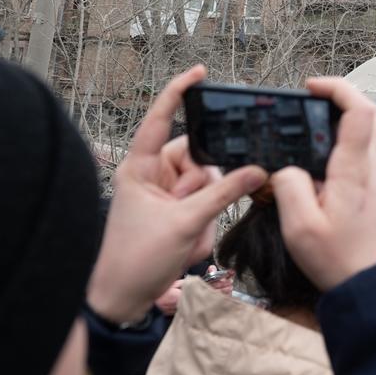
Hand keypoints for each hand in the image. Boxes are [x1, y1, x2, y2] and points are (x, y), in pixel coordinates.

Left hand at [87, 66, 267, 322]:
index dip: (179, 93)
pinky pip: (200, 208)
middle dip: (205, 185)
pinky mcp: (170, 215)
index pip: (160, 119)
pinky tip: (185, 247)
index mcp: (139, 168)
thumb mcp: (185, 224)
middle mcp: (149, 177)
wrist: (118, 301)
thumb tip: (256, 170)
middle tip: (194, 210)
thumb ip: (224, 193)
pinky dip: (200, 227)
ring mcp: (160, 197)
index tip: (200, 73)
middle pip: (195, 159)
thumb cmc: (134, 260)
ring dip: (203, 213)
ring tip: (186, 237)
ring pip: (203, 186)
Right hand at [273, 77, 375, 290]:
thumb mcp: (299, 227)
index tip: (311, 87)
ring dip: (338, 120)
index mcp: (354, 170)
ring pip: (363, 132)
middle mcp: (370, 168)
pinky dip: (339, 141)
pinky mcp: (372, 189)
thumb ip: (288, 187)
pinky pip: (359, 151)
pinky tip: (317, 157)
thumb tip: (286, 167)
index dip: (337, 88)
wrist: (372, 286)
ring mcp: (375, 177)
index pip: (359, 111)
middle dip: (336, 98)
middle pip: (364, 114)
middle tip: (306, 101)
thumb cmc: (340, 260)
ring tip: (306, 126)